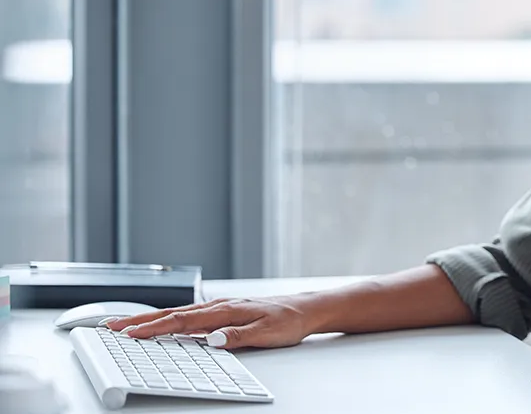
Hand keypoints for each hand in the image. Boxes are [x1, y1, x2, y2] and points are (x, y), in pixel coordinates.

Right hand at [101, 296, 315, 349]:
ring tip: (125, 324)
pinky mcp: (223, 312)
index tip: (128, 333)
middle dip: (140, 320)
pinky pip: (190, 316)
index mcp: (225, 310)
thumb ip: (238, 336)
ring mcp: (220, 307)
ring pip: (178, 313)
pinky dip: (169, 319)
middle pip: (172, 313)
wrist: (305, 309)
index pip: (181, 320)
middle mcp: (219, 306)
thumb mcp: (267, 333)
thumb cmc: (288, 320)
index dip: (153, 328)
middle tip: (110, 326)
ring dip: (150, 319)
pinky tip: (161, 325)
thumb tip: (211, 339)